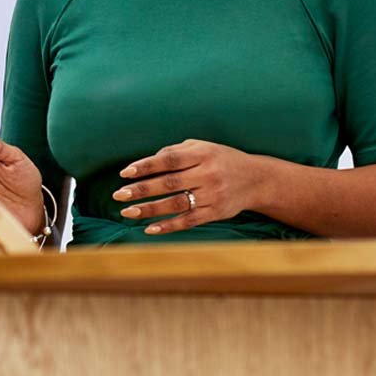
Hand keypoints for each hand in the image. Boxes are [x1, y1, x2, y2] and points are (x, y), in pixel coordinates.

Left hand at [112, 139, 265, 234]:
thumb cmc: (221, 159)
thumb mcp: (202, 147)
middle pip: (170, 183)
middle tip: (118, 194)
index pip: (169, 160)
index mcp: (202, 154)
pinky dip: (169, 226)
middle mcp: (208, 174)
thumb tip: (147, 162)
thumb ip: (175, 152)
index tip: (125, 173)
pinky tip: (149, 229)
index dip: (146, 166)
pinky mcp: (216, 213)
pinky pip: (189, 221)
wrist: (257, 179)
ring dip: (150, 209)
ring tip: (127, 212)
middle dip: (141, 190)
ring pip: (177, 204)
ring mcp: (213, 196)